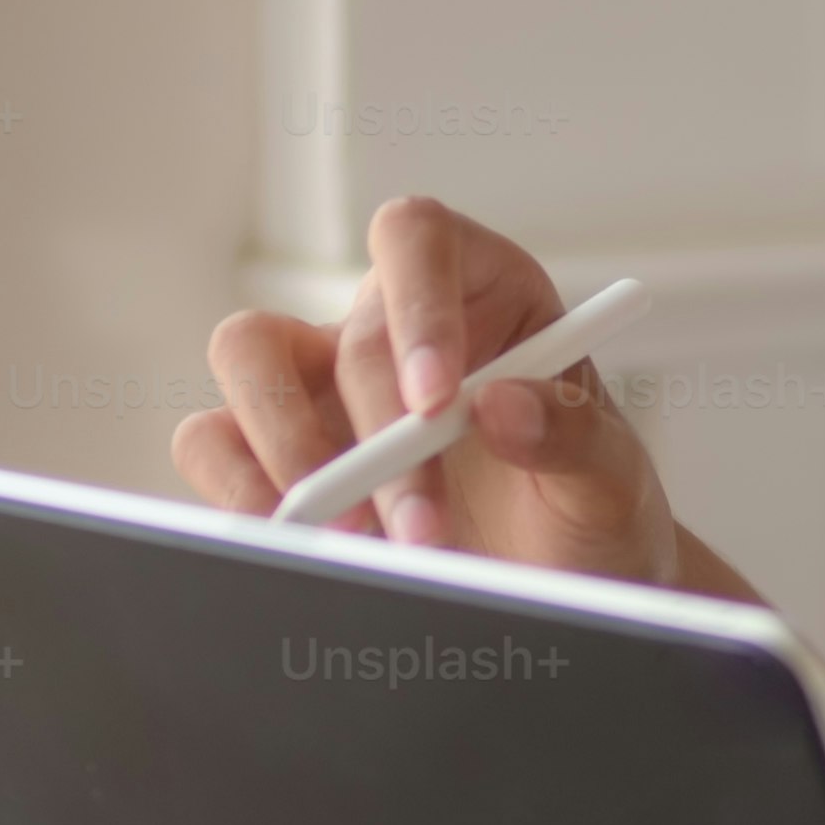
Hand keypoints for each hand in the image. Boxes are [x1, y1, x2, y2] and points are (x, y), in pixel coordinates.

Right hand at [175, 193, 704, 590]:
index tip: (438, 400)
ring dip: (289, 451)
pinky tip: (304, 540)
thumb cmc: (590, 512)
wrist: (562, 587)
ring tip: (356, 537)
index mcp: (483, 291)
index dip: (416, 303)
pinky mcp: (278, 451)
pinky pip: (214, 442)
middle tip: (418, 526)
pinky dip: (240, 489)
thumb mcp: (610, 480)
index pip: (417, 237)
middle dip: (376, 439)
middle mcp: (392, 326)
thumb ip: (572, 437)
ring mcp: (325, 386)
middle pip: (342, 332)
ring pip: (247, 359)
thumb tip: (500, 405)